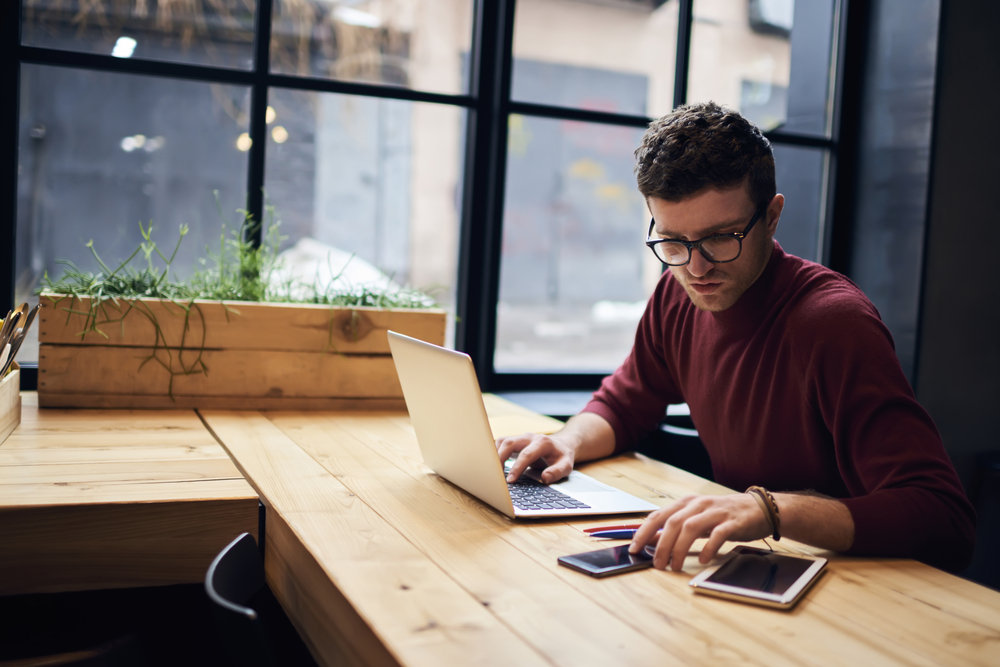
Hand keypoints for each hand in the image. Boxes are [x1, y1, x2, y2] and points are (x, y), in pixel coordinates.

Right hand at [495, 432, 575, 483]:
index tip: (510, 480)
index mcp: (543, 442)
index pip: (526, 454)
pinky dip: (495, 453)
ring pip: (503, 441)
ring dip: (495, 455)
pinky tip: (496, 466)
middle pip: (510, 443)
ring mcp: (521, 438)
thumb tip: (545, 478)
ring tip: (494, 472)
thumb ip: (557, 472)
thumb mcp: (566, 466)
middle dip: (500, 458)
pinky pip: (501, 443)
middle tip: (496, 476)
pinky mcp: (515, 441)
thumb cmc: (561, 457)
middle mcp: (530, 437)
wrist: (560, 445)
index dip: (517, 468)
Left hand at [628, 494, 770, 570]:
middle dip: (661, 545)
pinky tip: (702, 560)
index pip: (659, 515)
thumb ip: (675, 528)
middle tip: (657, 564)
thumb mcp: (697, 519)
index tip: (634, 548)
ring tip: (675, 566)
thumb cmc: (724, 515)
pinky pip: (717, 534)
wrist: (760, 508)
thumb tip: (651, 540)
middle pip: (673, 522)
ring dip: (679, 548)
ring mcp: (716, 512)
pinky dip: (707, 548)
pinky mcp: (732, 522)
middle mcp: (699, 504)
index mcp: (687, 503)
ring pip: (690, 527)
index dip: (644, 531)